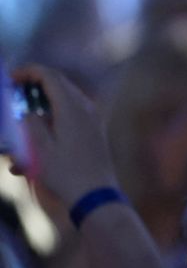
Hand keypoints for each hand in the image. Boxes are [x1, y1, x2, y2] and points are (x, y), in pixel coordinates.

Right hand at [10, 65, 117, 205]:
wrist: (95, 196)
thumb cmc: (65, 173)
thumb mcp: (38, 149)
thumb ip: (30, 124)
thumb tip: (29, 113)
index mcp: (73, 107)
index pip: (50, 76)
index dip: (28, 72)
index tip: (10, 78)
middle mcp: (87, 109)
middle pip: (58, 86)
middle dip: (33, 88)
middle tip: (13, 96)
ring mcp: (93, 120)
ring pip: (62, 105)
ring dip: (39, 114)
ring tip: (18, 140)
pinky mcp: (94, 133)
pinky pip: (70, 120)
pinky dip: (50, 128)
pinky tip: (31, 157)